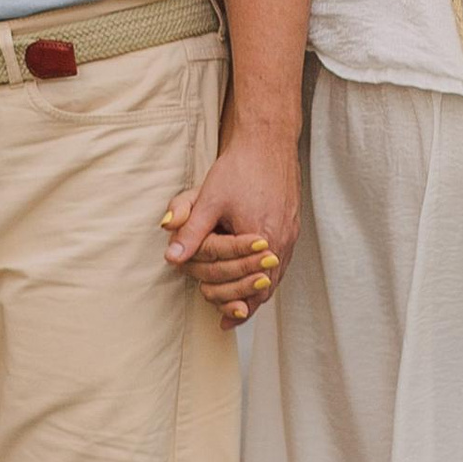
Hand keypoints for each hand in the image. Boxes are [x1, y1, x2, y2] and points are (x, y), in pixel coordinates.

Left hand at [162, 130, 298, 328]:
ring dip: (257, 292)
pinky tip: (255, 276)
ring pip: (276, 277)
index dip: (234, 306)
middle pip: (265, 288)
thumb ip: (191, 230)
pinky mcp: (291, 225)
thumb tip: (171, 258)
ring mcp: (290, 234)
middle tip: (227, 316)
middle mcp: (281, 241)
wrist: (267, 141)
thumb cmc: (239, 168)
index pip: (250, 288)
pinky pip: (281, 261)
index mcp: (262, 238)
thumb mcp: (209, 199)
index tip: (221, 320)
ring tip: (241, 306)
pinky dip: (267, 274)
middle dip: (245, 303)